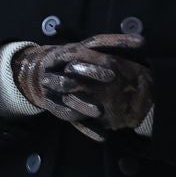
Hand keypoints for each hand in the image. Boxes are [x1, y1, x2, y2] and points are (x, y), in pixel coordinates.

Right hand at [12, 34, 152, 139]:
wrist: (34, 76)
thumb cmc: (70, 63)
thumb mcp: (84, 50)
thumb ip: (109, 47)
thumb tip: (141, 41)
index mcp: (69, 51)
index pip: (88, 46)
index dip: (106, 48)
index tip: (126, 54)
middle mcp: (59, 66)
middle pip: (73, 67)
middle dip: (91, 71)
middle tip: (112, 76)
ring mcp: (53, 86)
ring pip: (66, 93)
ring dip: (82, 102)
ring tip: (99, 111)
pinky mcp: (53, 105)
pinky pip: (67, 115)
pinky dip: (85, 127)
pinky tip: (102, 136)